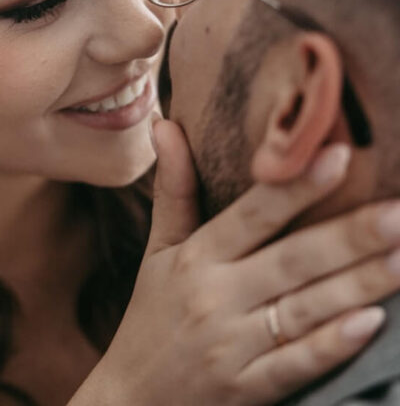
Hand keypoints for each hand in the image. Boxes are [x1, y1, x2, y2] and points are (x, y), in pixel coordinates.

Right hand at [82, 120, 399, 405]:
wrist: (131, 398)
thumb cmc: (151, 315)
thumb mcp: (157, 251)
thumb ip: (173, 190)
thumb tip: (166, 125)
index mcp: (195, 258)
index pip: (252, 215)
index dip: (294, 187)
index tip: (338, 156)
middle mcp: (215, 296)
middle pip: (292, 259)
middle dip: (350, 236)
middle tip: (399, 213)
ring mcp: (233, 345)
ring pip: (305, 308)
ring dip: (358, 284)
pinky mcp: (249, 388)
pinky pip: (298, 363)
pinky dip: (334, 344)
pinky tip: (372, 323)